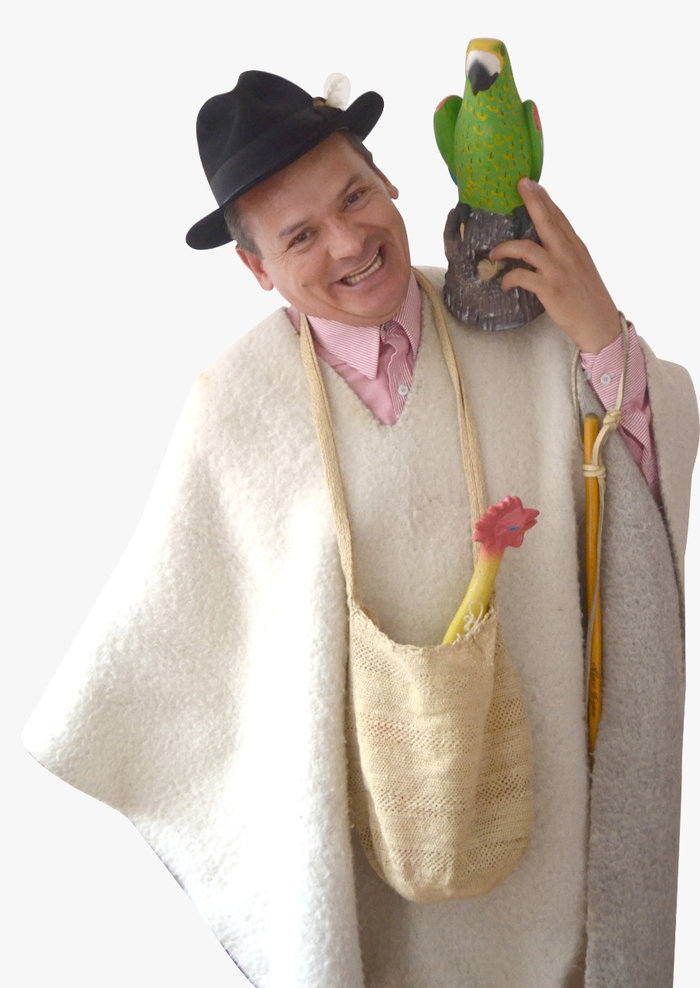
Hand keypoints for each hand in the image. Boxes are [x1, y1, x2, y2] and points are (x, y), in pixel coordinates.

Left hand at [490, 178, 620, 352]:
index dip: (544, 199)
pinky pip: (521, 276)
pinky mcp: (550, 288)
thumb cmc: (588, 298)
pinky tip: (504, 284)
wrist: (600, 324)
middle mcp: (568, 253)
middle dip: (531, 201)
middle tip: (518, 186)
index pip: (559, 217)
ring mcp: (558, 270)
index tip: (531, 183)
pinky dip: (508, 278)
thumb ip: (565, 252)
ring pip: (526, 247)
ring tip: (494, 253)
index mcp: (576, 247)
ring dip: (505, 248)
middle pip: (546, 220)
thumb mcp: (582, 268)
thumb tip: (547, 243)